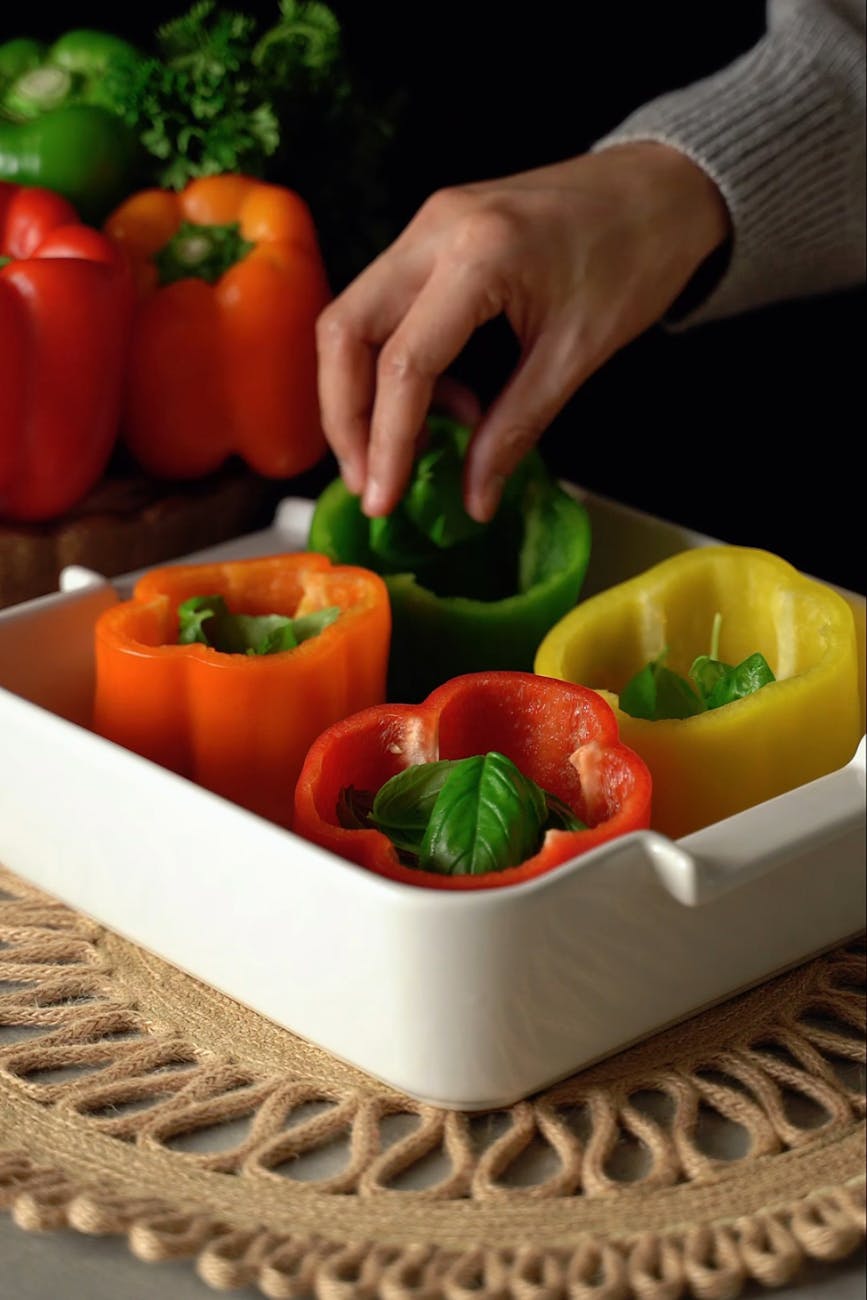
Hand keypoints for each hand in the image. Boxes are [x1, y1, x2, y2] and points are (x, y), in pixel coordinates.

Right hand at [316, 142, 729, 520]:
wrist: (660, 188)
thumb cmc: (635, 259)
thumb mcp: (578, 356)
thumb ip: (516, 429)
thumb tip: (474, 501)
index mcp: (480, 255)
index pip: (405, 362)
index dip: (387, 442)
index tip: (382, 500)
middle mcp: (435, 229)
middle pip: (345, 331)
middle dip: (346, 417)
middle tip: (370, 479)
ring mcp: (427, 226)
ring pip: (353, 319)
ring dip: (364, 394)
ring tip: (420, 447)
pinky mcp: (431, 235)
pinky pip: (385, 307)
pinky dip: (396, 366)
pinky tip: (445, 403)